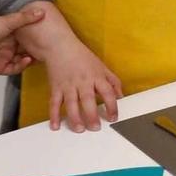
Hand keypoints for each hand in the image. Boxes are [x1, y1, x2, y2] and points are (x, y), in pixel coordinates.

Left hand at [0, 4, 46, 75]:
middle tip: (47, 50)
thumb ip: (25, 18)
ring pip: (21, 61)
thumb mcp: (7, 21)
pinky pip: (13, 69)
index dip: (37, 39)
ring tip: (36, 56)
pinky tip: (26, 60)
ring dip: (29, 59)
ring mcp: (3, 57)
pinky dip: (21, 66)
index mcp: (10, 34)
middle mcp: (8, 46)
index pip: (27, 38)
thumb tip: (41, 12)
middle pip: (26, 50)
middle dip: (35, 51)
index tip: (48, 38)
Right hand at [15, 5, 122, 131]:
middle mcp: (82, 81)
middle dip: (92, 114)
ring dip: (75, 117)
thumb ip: (112, 81)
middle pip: (88, 99)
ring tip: (79, 129)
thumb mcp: (101, 66)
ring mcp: (68, 85)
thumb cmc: (82, 57)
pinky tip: (55, 126)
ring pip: (71, 103)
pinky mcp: (55, 87)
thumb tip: (121, 96)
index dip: (112, 106)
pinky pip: (54, 103)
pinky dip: (54, 115)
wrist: (59, 46)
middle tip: (95, 128)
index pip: (107, 92)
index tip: (113, 118)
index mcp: (96, 76)